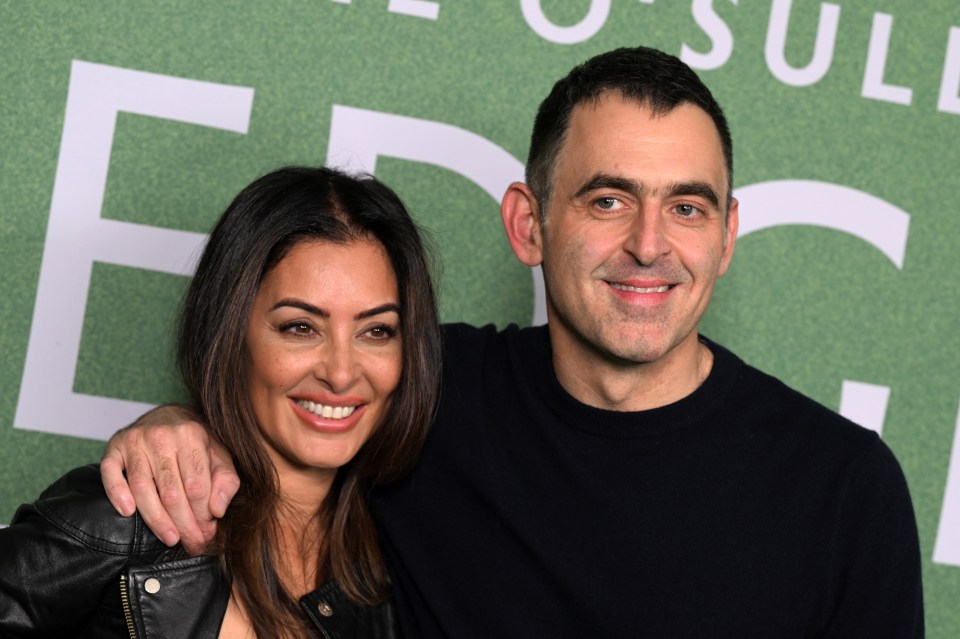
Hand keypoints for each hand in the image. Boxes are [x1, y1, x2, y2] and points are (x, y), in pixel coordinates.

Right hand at [100, 405, 239, 554]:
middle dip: (183, 524)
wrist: (168, 415)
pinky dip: (117, 494)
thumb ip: (226, 481)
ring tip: (171, 539)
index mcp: (191, 436)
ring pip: (143, 488)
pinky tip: (128, 512)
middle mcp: (162, 436)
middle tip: (192, 544)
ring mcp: (135, 441)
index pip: (197, 487)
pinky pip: (111, 473)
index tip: (207, 533)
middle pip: (171, 492)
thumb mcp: (220, 456)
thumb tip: (217, 511)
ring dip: (156, 519)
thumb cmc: (196, 443)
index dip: (202, 515)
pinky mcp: (114, 446)